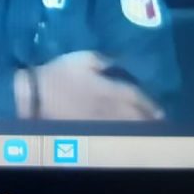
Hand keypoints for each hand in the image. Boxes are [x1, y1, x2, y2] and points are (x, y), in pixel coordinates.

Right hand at [15, 51, 162, 120]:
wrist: (34, 96)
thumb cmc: (58, 74)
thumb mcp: (82, 58)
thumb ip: (105, 60)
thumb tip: (120, 62)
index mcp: (108, 89)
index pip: (136, 98)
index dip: (150, 104)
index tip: (159, 111)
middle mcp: (108, 109)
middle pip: (135, 117)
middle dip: (148, 120)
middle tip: (158, 123)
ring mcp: (98, 122)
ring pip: (124, 128)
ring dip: (138, 129)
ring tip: (147, 131)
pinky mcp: (87, 130)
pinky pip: (110, 133)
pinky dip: (121, 134)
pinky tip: (124, 135)